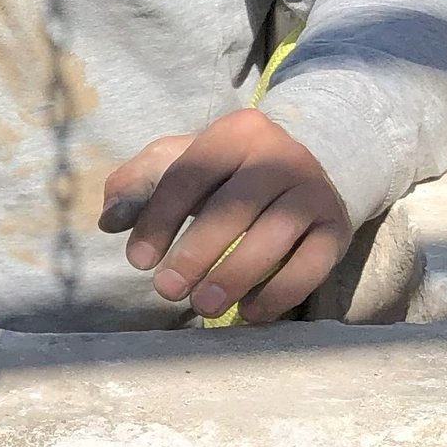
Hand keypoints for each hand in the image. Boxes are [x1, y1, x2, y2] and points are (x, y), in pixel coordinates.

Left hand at [100, 111, 351, 321]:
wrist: (304, 174)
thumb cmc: (226, 175)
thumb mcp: (181, 164)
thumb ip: (138, 184)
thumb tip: (109, 219)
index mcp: (235, 133)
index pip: (191, 174)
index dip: (160, 219)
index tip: (138, 262)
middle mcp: (280, 155)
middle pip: (234, 206)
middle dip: (196, 252)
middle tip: (167, 290)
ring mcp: (313, 191)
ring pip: (274, 235)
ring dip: (235, 275)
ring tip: (203, 306)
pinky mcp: (336, 228)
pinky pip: (311, 265)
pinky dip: (279, 293)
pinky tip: (249, 312)